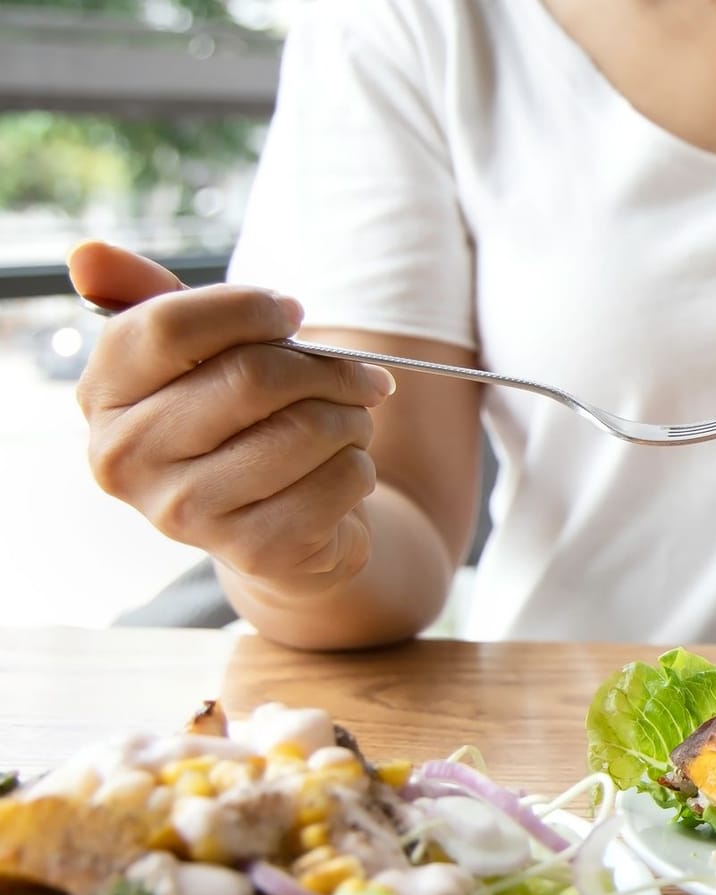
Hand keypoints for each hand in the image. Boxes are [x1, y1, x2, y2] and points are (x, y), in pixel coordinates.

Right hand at [68, 240, 394, 593]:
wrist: (279, 529)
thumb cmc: (238, 423)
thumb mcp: (195, 358)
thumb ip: (150, 299)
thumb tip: (87, 256)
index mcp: (103, 397)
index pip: (167, 327)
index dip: (247, 308)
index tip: (290, 312)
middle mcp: (127, 459)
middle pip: (252, 378)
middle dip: (326, 368)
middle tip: (360, 375)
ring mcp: (186, 512)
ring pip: (308, 428)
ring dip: (353, 417)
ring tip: (349, 424)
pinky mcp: (253, 550)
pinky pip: (342, 479)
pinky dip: (361, 466)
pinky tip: (340, 473)